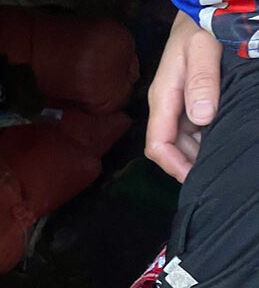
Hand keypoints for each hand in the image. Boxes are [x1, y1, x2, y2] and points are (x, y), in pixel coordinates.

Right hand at [145, 11, 221, 182]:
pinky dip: (205, 140)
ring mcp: (177, 104)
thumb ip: (201, 80)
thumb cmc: (200, 27)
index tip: (194, 178)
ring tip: (221, 161)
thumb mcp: (202, 48)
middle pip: (170, 147)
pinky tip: (222, 140)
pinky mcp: (188, 100)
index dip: (173, 165)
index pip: (157, 144)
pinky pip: (192, 129)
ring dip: (197, 153)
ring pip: (182, 140)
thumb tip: (202, 117)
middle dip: (188, 164)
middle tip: (215, 174)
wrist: (200, 11)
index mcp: (163, 98)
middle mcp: (166, 105)